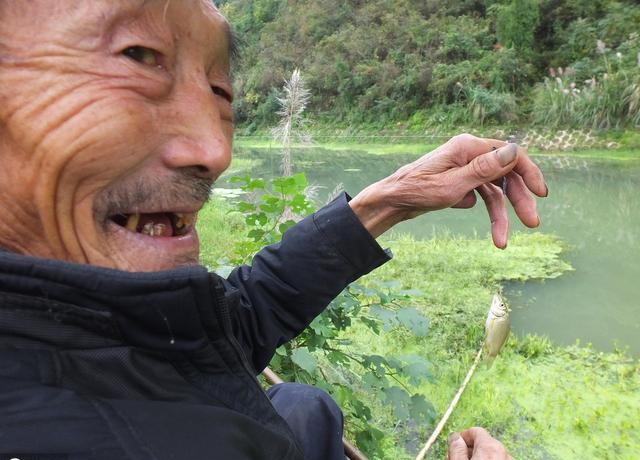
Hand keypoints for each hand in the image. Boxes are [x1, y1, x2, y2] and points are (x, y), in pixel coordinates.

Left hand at [349, 133, 546, 247]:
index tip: (541, 194)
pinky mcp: (459, 180)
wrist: (392, 202)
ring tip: (502, 240)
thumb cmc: (418, 191)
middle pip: (505, 175)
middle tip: (532, 223)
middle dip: (518, 200)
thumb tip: (514, 150)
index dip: (529, 173)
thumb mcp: (455, 185)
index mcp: (468, 146)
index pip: (510, 155)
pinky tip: (458, 206)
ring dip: (500, 214)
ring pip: (493, 190)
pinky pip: (479, 193)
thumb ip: (486, 169)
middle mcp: (468, 153)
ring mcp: (464, 167)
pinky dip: (479, 207)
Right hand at [447, 427, 511, 459]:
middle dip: (469, 448)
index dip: (463, 436)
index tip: (455, 444)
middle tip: (456, 456)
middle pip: (484, 442)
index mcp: (490, 447)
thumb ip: (456, 449)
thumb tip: (455, 437)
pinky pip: (498, 459)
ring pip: (491, 453)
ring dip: (479, 456)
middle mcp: (503, 452)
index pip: (476, 431)